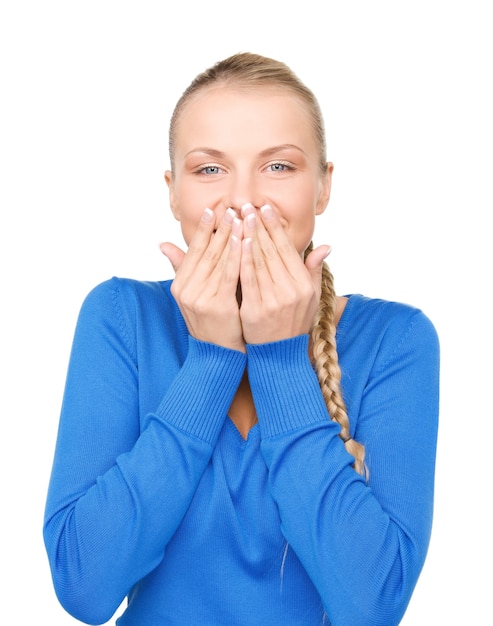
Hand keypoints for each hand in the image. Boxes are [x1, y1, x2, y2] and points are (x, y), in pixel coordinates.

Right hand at [160, 207, 245, 351]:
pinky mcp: (218, 305)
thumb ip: (181, 268)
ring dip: (230, 235)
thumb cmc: (211, 322)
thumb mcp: (191, 295)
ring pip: (218, 259)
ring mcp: (200, 298)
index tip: (213, 209)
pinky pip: (229, 274)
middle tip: (232, 207)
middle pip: (206, 251)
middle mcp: (186, 289)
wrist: (217, 354)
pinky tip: (245, 240)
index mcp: (180, 284)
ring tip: (241, 217)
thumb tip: (163, 244)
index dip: (203, 229)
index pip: (193, 250)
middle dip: (220, 227)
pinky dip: (237, 255)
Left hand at [239, 203, 329, 344]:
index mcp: (304, 285)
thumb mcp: (311, 299)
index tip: (265, 208)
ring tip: (239, 217)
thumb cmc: (294, 323)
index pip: (288, 249)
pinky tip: (236, 242)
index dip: (276, 227)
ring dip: (248, 236)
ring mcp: (273, 301)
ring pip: (259, 261)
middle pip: (272, 251)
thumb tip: (325, 246)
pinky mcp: (255, 310)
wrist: (279, 356)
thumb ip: (314, 271)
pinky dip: (242, 259)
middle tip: (247, 205)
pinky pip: (247, 279)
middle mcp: (291, 291)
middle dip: (259, 225)